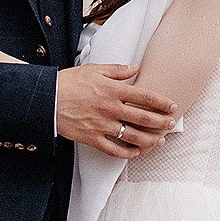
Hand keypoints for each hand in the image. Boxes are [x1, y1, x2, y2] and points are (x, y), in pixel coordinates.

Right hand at [56, 61, 180, 158]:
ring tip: (160, 140)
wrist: (47, 99)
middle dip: (161, 122)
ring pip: (133, 136)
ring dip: (150, 139)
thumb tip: (136, 67)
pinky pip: (114, 149)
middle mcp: (110, 109)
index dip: (162, 102)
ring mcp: (102, 125)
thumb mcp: (94, 70)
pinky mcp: (92, 138)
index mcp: (113, 90)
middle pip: (143, 118)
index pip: (145, 97)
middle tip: (172, 124)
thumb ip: (118, 70)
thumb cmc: (69, 82)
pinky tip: (136, 152)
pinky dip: (127, 153)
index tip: (172, 106)